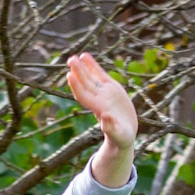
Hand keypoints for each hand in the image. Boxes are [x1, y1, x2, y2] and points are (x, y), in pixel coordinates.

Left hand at [65, 54, 137, 187]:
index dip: (77, 86)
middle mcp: (98, 99)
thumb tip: (104, 118)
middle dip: (78, 72)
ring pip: (90, 78)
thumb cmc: (121, 138)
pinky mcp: (111, 88)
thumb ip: (111, 129)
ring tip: (74, 57)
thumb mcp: (119, 135)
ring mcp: (104, 93)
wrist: (124, 134)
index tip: (70, 75)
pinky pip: (100, 75)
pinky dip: (92, 66)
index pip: (84, 96)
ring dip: (82, 67)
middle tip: (70, 60)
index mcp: (99, 109)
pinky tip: (85, 56)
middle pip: (85, 84)